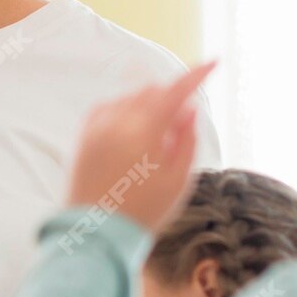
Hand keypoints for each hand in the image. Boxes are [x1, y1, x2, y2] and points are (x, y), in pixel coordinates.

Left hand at [65, 60, 215, 231]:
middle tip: (178, 131)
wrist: (97, 234)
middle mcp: (117, 121)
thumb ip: (187, 140)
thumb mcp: (178, 180)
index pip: (175, 90)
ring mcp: (96, 127)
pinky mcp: (83, 137)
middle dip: (170, 100)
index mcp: (144, 130)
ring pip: (130, 99)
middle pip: (152, 91)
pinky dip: (124, 113)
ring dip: (147, 107)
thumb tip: (189, 110)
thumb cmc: (143, 212)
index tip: (213, 63)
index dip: (197, 75)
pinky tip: (130, 136)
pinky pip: (108, 109)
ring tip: (152, 145)